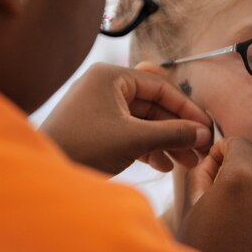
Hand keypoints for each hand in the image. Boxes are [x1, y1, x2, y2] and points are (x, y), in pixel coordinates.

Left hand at [39, 62, 212, 174]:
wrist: (46, 173)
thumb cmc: (83, 148)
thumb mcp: (133, 139)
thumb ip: (171, 134)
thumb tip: (202, 134)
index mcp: (111, 77)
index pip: (160, 87)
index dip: (186, 109)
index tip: (206, 128)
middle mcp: (104, 87)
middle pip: (152, 105)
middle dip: (177, 130)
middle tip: (200, 150)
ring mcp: (99, 109)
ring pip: (142, 122)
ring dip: (165, 141)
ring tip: (186, 163)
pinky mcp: (95, 130)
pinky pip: (129, 133)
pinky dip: (147, 147)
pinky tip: (164, 166)